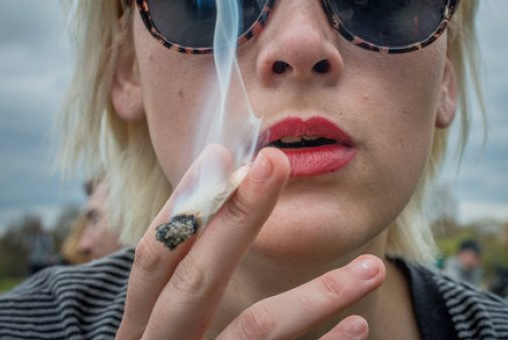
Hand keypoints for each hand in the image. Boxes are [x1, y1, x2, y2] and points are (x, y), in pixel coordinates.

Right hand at [116, 146, 385, 338]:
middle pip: (196, 280)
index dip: (185, 204)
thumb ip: (183, 288)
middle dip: (237, 218)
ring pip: (255, 330)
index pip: (154, 257)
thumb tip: (221, 206)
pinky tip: (359, 328)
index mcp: (136, 331)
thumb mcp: (161, 336)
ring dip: (317, 294)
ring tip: (370, 267)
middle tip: (277, 165)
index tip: (224, 156)